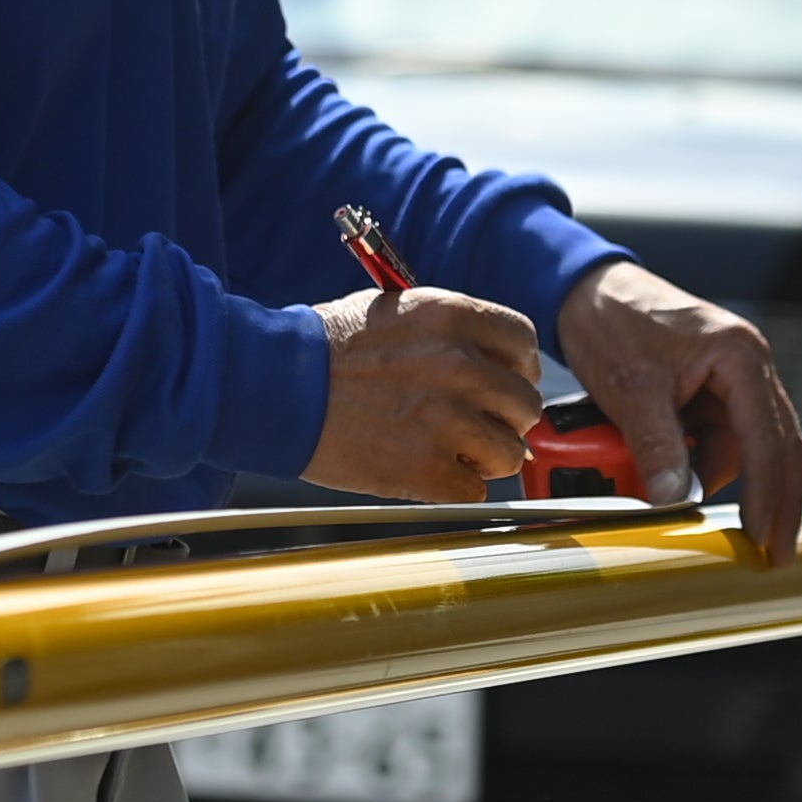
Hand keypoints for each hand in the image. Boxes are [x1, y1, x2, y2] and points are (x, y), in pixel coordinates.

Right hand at [303, 285, 541, 499]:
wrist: (276, 387)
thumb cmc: (326, 349)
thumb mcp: (397, 312)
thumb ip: (451, 335)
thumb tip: (492, 367)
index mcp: (453, 318)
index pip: (523, 343)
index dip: (518, 368)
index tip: (505, 383)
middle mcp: (460, 366)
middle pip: (525, 405)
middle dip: (504, 419)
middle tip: (476, 425)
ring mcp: (446, 421)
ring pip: (509, 454)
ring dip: (485, 458)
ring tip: (450, 452)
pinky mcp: (426, 469)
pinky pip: (473, 490)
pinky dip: (454, 487)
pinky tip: (425, 471)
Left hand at [560, 260, 801, 565]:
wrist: (583, 288)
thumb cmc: (612, 321)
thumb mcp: (632, 388)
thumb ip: (657, 445)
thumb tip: (676, 500)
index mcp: (741, 357)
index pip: (769, 438)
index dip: (769, 494)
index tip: (762, 538)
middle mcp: (747, 368)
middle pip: (779, 446)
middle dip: (777, 502)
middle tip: (774, 555)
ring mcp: (730, 381)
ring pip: (746, 448)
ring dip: (723, 483)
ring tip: (706, 517)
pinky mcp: (709, 393)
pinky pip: (717, 440)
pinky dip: (703, 468)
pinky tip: (687, 488)